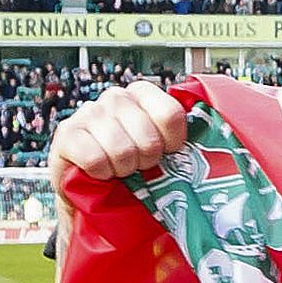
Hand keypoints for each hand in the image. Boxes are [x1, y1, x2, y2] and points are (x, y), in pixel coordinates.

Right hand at [49, 81, 186, 186]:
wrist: (93, 188)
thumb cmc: (134, 166)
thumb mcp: (162, 150)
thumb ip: (181, 141)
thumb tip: (214, 153)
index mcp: (144, 95)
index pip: (171, 114)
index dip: (172, 142)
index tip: (167, 153)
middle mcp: (116, 98)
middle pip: (149, 137)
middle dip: (147, 161)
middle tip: (139, 165)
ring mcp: (89, 113)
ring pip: (122, 150)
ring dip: (124, 169)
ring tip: (120, 169)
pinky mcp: (67, 134)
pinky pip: (94, 158)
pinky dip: (101, 172)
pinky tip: (100, 171)